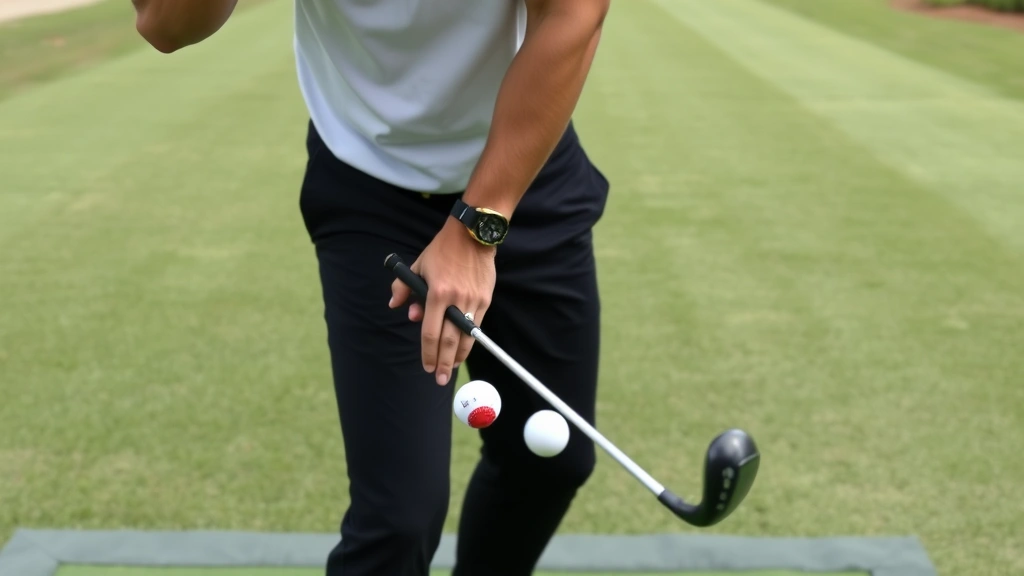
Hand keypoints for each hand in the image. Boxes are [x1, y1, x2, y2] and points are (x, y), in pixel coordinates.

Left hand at [390, 216, 496, 384]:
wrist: (473, 236)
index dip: (428, 353)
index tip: (427, 367)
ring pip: (466, 337)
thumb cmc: (442, 250)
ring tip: (452, 369)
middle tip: (440, 380)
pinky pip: (477, 326)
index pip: (431, 332)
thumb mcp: (418, 265)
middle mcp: (456, 301)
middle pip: (450, 341)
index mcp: (436, 293)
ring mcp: (474, 301)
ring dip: (459, 357)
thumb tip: (394, 306)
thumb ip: (403, 287)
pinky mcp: (485, 299)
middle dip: (444, 364)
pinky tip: (464, 349)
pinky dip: (470, 341)